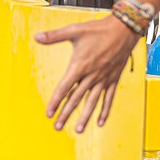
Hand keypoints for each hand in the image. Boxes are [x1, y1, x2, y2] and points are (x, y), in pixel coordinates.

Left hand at [35, 14, 139, 132]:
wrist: (123, 30)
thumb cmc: (97, 29)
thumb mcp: (74, 30)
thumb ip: (54, 36)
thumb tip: (36, 36)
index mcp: (80, 66)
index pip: (64, 88)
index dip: (55, 102)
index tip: (48, 113)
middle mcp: (92, 76)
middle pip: (76, 99)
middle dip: (65, 113)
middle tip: (57, 127)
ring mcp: (104, 79)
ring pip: (92, 102)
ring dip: (84, 116)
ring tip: (79, 130)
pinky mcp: (114, 79)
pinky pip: (109, 98)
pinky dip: (105, 110)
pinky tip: (100, 122)